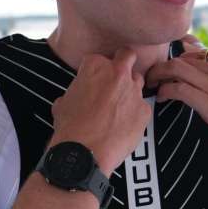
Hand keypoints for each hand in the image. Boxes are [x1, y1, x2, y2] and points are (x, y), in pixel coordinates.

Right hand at [50, 48, 151, 175]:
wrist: (84, 153)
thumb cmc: (71, 128)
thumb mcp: (62, 103)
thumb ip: (75, 92)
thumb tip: (75, 97)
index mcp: (94, 66)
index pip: (97, 58)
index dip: (94, 71)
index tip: (92, 80)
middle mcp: (118, 73)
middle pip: (126, 55)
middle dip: (121, 63)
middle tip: (114, 78)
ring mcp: (134, 91)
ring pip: (138, 80)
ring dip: (129, 88)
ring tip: (118, 105)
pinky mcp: (144, 110)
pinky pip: (142, 106)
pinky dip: (135, 112)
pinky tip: (124, 124)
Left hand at [145, 48, 207, 163]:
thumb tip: (201, 71)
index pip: (188, 51)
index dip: (169, 60)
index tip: (159, 71)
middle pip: (177, 58)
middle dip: (157, 67)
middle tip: (147, 79)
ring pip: (174, 69)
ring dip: (156, 77)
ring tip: (149, 87)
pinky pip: (178, 89)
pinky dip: (165, 91)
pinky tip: (162, 98)